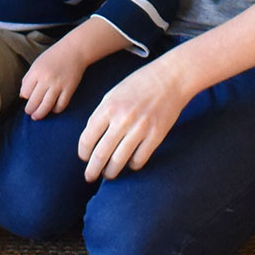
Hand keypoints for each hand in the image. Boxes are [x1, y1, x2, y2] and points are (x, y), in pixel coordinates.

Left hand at [19, 35, 95, 119]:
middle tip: (30, 112)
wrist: (75, 50)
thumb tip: (23, 96)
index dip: (25, 96)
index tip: (28, 97)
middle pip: (33, 102)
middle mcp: (46, 79)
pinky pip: (60, 105)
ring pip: (45, 107)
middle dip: (30, 110)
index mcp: (36, 71)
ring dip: (39, 114)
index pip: (25, 92)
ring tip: (37, 116)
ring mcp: (58, 85)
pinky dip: (56, 110)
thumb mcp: (37, 64)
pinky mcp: (69, 89)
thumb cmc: (54, 56)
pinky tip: (53, 109)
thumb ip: (28, 78)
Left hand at [76, 55, 198, 180]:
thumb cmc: (140, 84)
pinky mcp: (156, 135)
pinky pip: (139, 159)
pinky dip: (132, 165)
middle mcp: (122, 119)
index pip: (87, 139)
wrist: (171, 77)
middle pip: (100, 154)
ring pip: (118, 161)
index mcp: (108, 107)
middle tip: (90, 176)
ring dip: (111, 172)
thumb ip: (101, 115)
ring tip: (109, 174)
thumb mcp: (114, 94)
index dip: (83, 153)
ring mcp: (140, 129)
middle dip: (93, 170)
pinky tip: (130, 163)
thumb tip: (91, 139)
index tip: (84, 158)